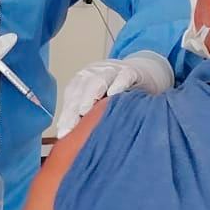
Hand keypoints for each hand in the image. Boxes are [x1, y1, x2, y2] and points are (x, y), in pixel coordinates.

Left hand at [54, 51, 171, 137]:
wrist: (146, 74)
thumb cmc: (120, 92)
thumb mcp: (100, 101)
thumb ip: (85, 116)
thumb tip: (68, 138)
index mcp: (84, 79)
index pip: (72, 95)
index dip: (66, 113)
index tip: (63, 132)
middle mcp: (95, 72)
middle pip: (81, 89)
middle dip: (73, 109)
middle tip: (70, 128)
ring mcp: (113, 71)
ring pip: (99, 80)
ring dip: (90, 95)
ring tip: (84, 111)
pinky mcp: (132, 72)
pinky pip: (124, 76)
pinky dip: (119, 84)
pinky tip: (114, 93)